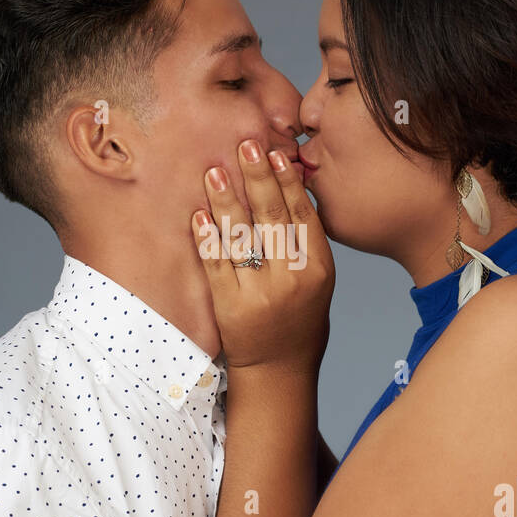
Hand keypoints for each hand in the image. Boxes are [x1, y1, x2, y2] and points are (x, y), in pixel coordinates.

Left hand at [190, 139, 334, 373]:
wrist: (279, 370)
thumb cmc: (299, 317)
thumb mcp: (317, 279)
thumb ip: (305, 239)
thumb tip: (290, 185)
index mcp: (318, 269)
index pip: (302, 215)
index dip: (288, 182)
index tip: (275, 153)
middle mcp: (292, 279)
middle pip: (273, 218)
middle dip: (258, 178)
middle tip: (245, 145)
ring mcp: (261, 293)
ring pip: (242, 237)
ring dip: (227, 201)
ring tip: (215, 171)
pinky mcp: (231, 305)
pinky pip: (217, 264)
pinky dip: (207, 238)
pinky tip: (199, 215)